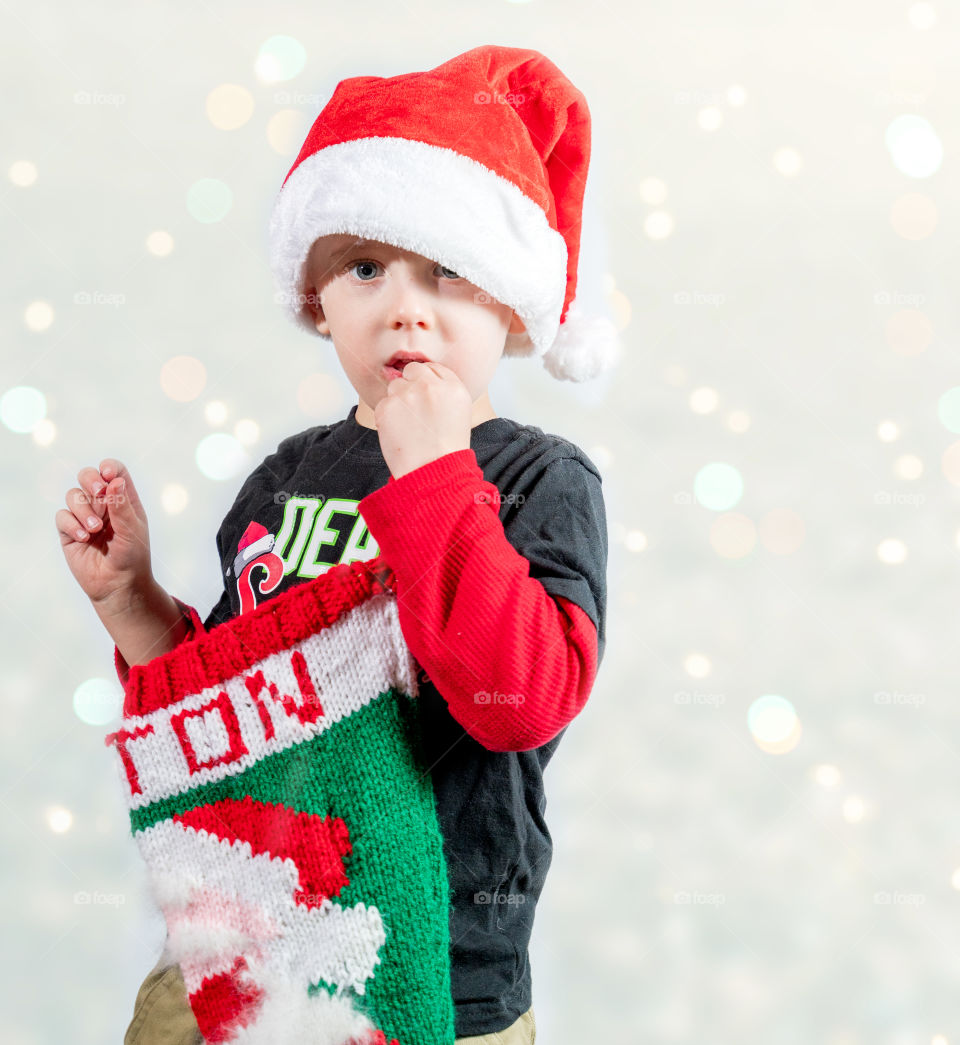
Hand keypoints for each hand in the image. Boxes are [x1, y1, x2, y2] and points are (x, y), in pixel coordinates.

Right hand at [56, 459, 154, 607]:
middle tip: (99, 493)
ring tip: (95, 529)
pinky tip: (84, 538)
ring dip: (83, 509)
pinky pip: (62, 516)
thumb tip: (114, 480)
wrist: (118, 585)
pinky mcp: (69, 532)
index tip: (107, 474)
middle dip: (90, 480)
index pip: (115, 472)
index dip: (109, 467)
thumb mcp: (132, 530)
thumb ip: (122, 506)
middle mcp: (103, 505)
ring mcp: (84, 517)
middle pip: (88, 476)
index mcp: (123, 500)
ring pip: (73, 495)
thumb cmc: (132, 557)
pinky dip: (72, 524)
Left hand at [373, 362, 472, 478]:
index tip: (426, 396)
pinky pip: (383, 403)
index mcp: (454, 387)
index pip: (434, 368)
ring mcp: (407, 395)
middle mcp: (430, 386)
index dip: (427, 381)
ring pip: (395, 385)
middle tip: (415, 411)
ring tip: (409, 425)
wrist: (433, 472)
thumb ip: (444, 391)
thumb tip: (422, 378)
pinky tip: (399, 432)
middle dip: (411, 385)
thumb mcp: (460, 414)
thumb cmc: (447, 449)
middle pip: (412, 370)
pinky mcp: (387, 406)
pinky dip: (387, 416)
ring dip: (398, 400)